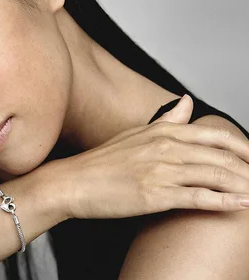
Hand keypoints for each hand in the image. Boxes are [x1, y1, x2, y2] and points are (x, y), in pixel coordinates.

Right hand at [52, 95, 248, 218]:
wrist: (74, 181)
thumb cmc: (102, 161)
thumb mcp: (136, 134)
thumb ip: (167, 120)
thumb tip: (187, 102)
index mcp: (162, 132)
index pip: (214, 136)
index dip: (241, 147)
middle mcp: (166, 148)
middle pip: (221, 157)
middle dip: (248, 168)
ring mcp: (161, 171)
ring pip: (215, 176)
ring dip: (243, 185)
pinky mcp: (155, 194)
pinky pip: (199, 197)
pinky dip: (225, 202)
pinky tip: (242, 205)